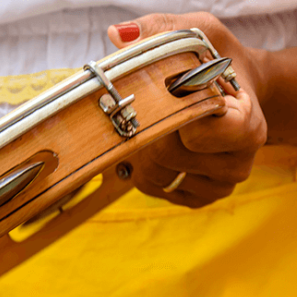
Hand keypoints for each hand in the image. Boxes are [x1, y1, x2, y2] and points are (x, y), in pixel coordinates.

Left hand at [107, 12, 266, 207]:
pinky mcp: (197, 198)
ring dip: (140, 148)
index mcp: (246, 127)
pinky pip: (152, 188)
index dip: (170, 114)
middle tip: (148, 106)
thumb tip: (118, 36)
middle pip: (165, 155)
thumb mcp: (200, 34)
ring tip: (153, 124)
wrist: (236, 94)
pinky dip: (142, 166)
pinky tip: (154, 145)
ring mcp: (217, 186)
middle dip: (146, 128)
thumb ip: (161, 31)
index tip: (165, 93)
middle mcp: (236, 164)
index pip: (197, 134)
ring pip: (154, 175)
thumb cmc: (217, 63)